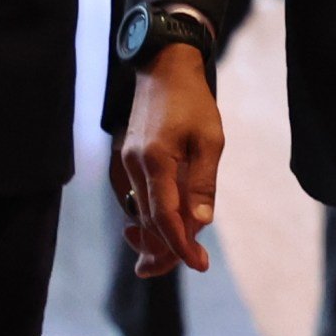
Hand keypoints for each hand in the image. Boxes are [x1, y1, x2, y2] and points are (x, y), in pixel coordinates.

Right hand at [110, 43, 222, 274]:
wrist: (164, 71)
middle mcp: (133, 167)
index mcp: (154, 161)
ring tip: (181, 255)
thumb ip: (203, 184)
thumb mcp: (210, 141)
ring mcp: (126, 165)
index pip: (164, 217)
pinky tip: (165, 227)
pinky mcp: (126, 162)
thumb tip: (200, 224)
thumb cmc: (193, 103)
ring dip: (159, 235)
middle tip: (194, 263)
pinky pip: (137, 199)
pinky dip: (151, 217)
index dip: (180, 245)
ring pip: (141, 213)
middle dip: (168, 248)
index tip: (199, 264)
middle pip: (148, 221)